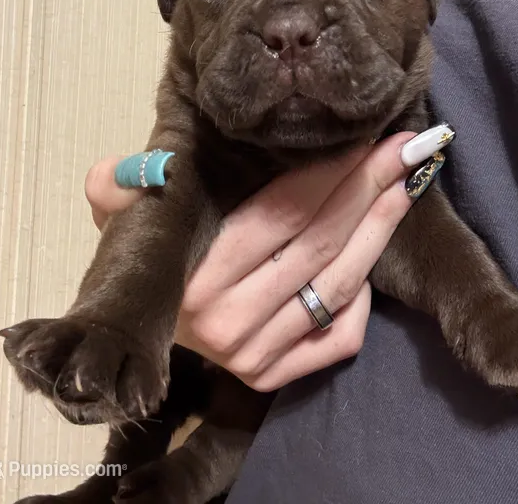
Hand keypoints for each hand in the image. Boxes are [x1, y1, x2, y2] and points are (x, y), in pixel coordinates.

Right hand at [86, 131, 443, 390]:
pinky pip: (338, 338)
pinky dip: (361, 297)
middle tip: (406, 149)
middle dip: (368, 190)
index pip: (277, 215)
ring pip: (337, 284)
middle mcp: (226, 322)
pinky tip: (371, 254)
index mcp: (193, 276)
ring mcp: (254, 356)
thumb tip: (109, 172)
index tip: (368, 138)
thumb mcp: (123, 224)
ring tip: (408, 183)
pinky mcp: (272, 379)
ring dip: (379, 229)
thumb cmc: (151, 265)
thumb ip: (120, 192)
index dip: (328, 174)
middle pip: (318, 243)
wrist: (141, 342)